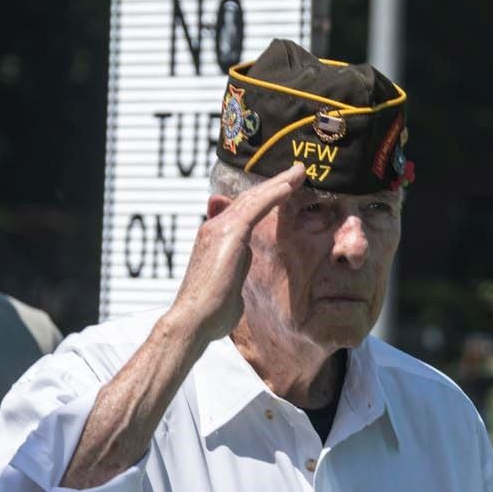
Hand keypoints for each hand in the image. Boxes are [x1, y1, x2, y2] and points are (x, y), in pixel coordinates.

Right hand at [165, 163, 306, 347]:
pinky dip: (273, 194)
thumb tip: (236, 281)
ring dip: (279, 182)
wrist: (194, 321)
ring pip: (254, 197)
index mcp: (215, 239)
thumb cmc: (211, 315)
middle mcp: (215, 228)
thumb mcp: (227, 289)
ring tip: (299, 172)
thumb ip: (234, 277)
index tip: (283, 189)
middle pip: (249, 198)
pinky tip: (289, 187)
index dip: (264, 198)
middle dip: (274, 183)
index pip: (242, 211)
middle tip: (296, 170)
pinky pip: (255, 207)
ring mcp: (219, 228)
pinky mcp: (229, 234)